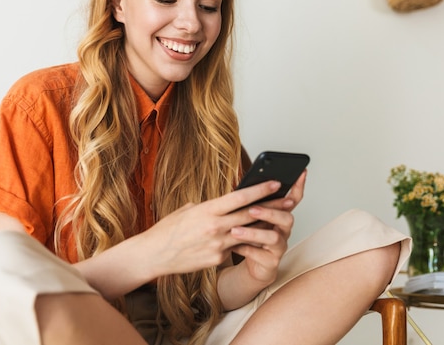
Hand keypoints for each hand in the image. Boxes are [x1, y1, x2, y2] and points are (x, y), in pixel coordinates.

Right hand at [141, 180, 282, 276]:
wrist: (154, 255)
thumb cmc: (168, 229)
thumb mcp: (187, 210)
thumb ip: (209, 207)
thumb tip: (222, 204)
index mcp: (207, 210)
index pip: (239, 197)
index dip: (260, 190)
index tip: (276, 183)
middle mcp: (215, 227)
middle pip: (249, 215)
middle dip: (271, 207)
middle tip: (288, 201)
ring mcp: (217, 245)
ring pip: (246, 233)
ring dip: (262, 226)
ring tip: (276, 219)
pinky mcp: (217, 260)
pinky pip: (233, 249)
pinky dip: (239, 243)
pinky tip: (246, 240)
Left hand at [229, 170, 306, 285]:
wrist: (251, 264)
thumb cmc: (250, 236)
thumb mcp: (251, 217)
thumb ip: (252, 203)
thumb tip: (244, 185)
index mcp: (280, 215)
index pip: (293, 199)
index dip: (298, 186)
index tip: (301, 173)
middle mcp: (283, 230)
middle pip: (287, 218)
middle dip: (270, 212)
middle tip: (252, 209)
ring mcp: (279, 246)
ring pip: (273, 238)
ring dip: (253, 233)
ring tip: (235, 231)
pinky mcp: (271, 262)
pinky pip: (261, 256)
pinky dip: (247, 250)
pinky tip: (235, 246)